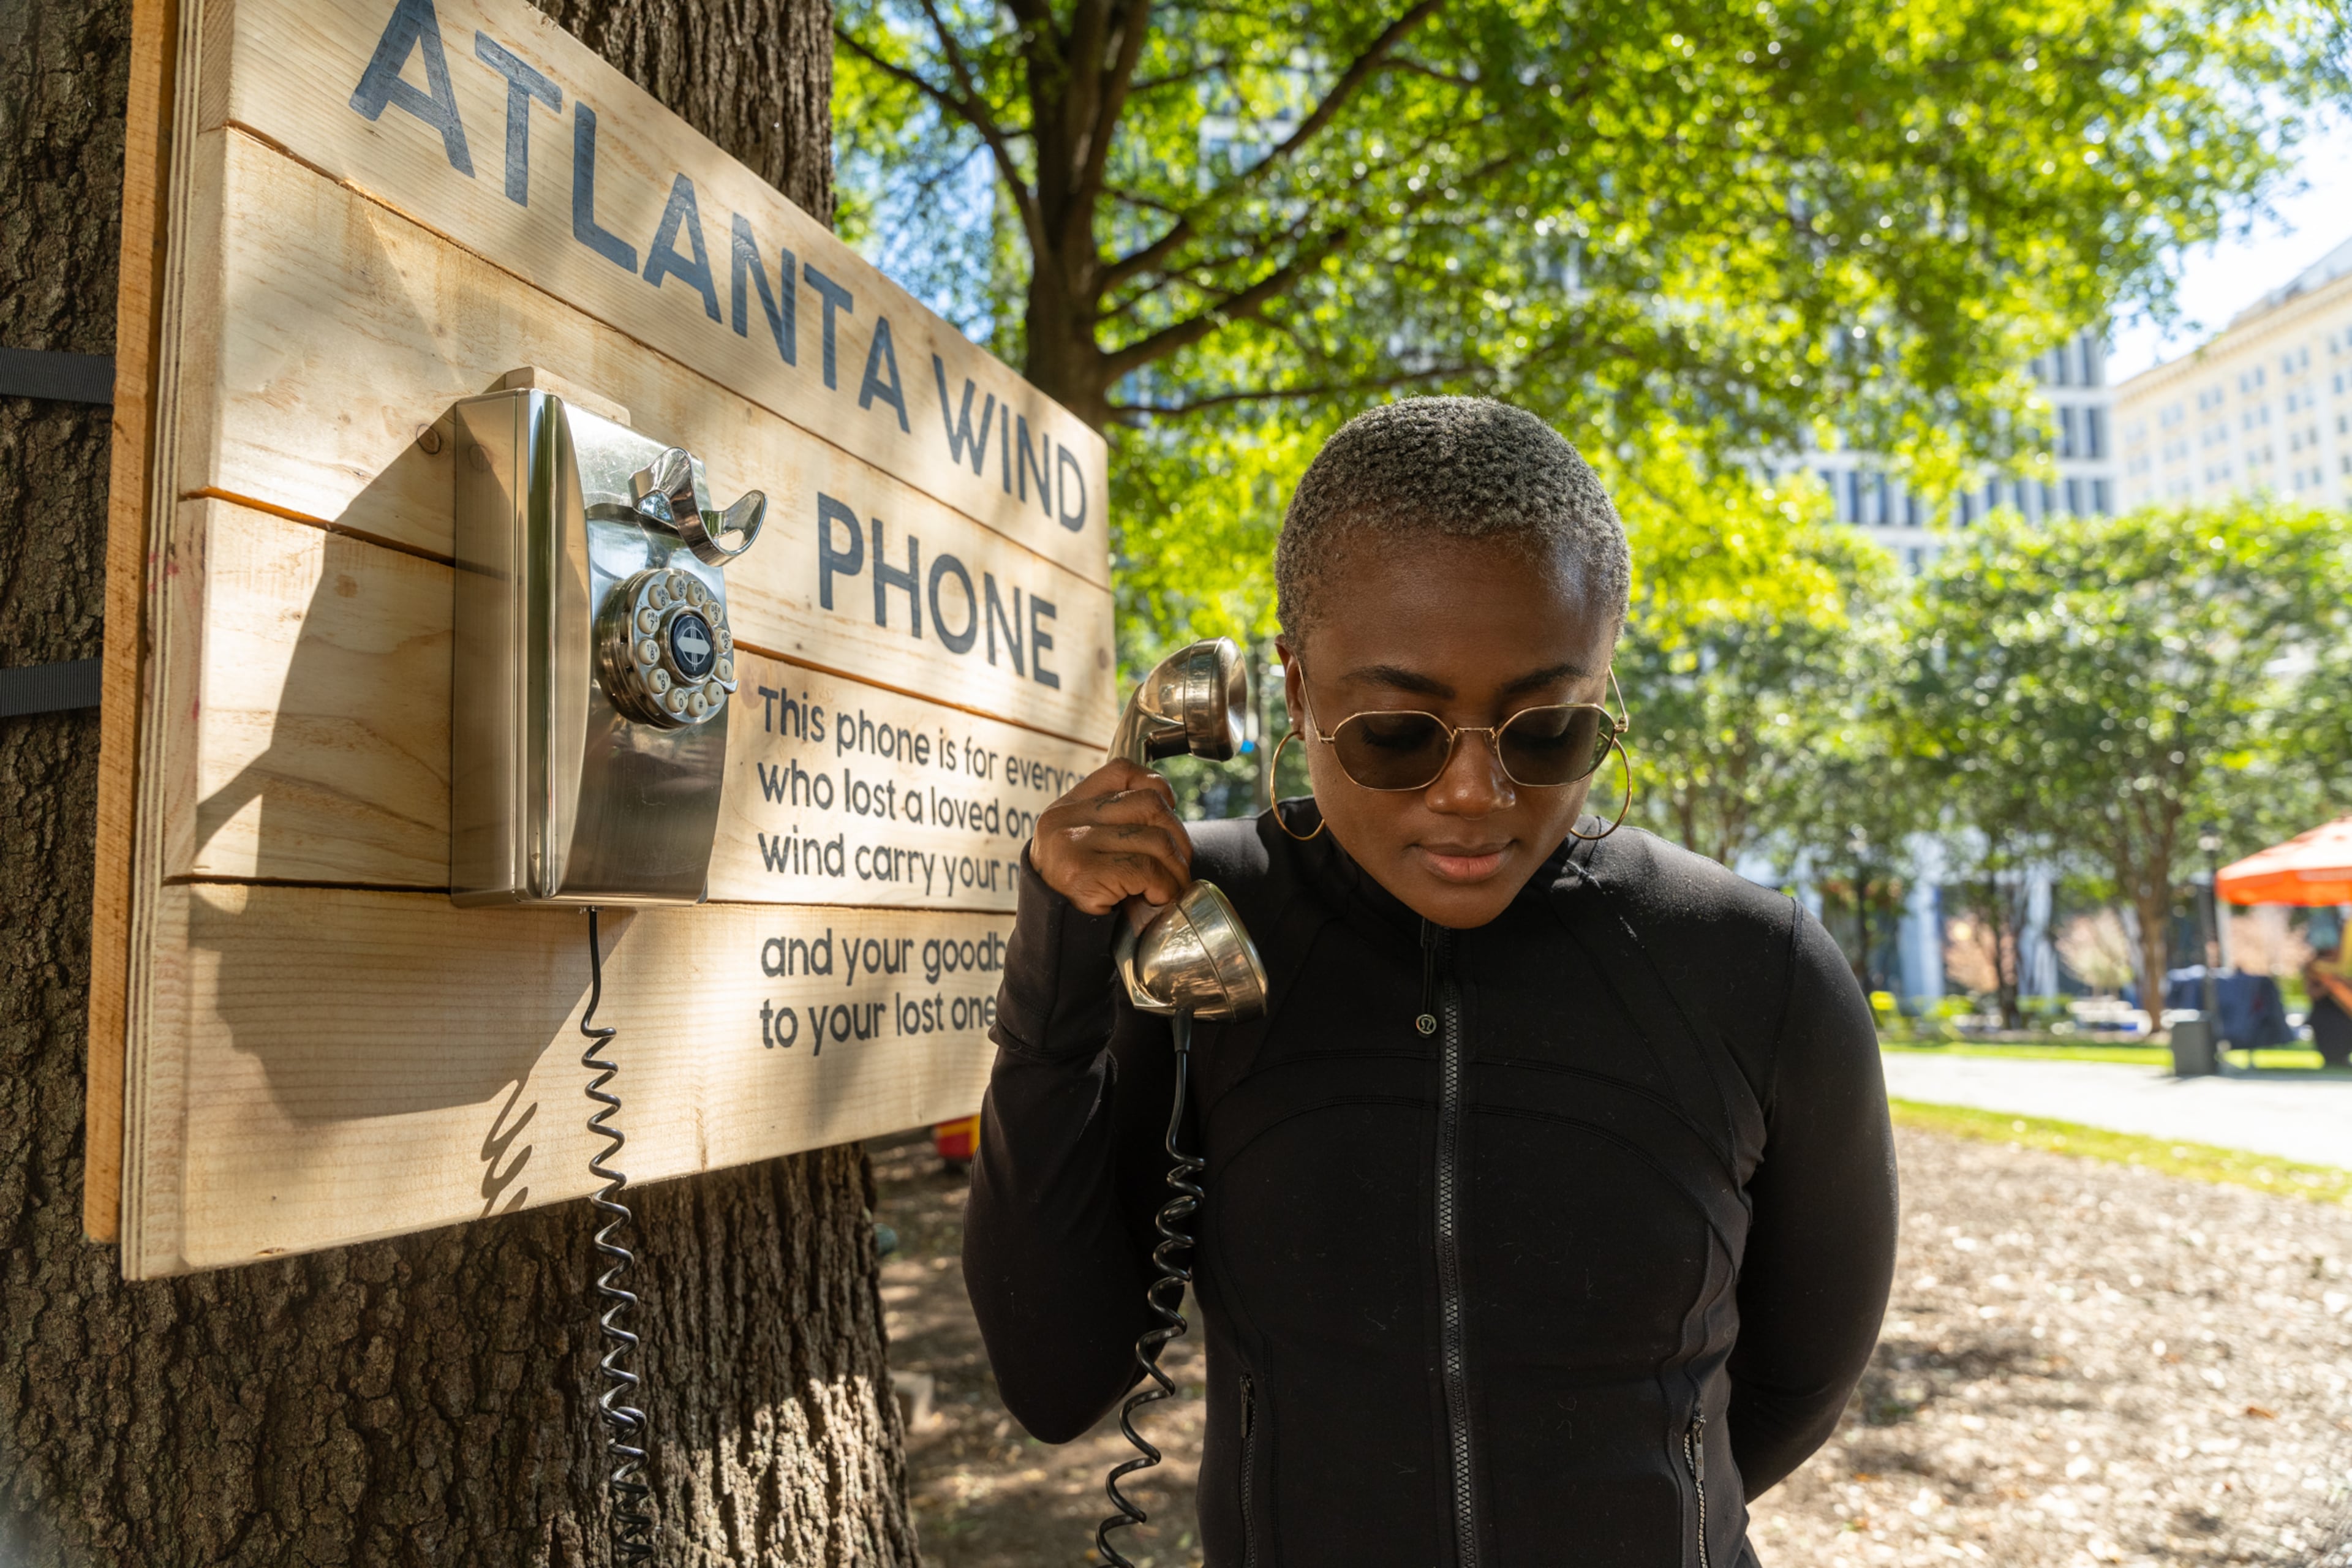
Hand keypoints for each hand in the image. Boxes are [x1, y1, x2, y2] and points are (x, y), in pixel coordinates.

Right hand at [1029, 759, 1192, 915]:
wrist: (1050, 940)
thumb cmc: (1077, 893)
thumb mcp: (1084, 845)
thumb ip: (1112, 823)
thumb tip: (1168, 810)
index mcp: (1067, 807)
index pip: (1121, 772)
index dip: (1156, 787)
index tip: (1168, 813)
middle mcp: (1065, 819)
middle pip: (1149, 804)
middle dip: (1178, 837)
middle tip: (1178, 865)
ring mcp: (1071, 844)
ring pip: (1155, 839)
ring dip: (1175, 869)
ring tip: (1170, 886)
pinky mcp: (1083, 873)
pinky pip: (1146, 869)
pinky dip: (1163, 887)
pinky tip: (1156, 898)